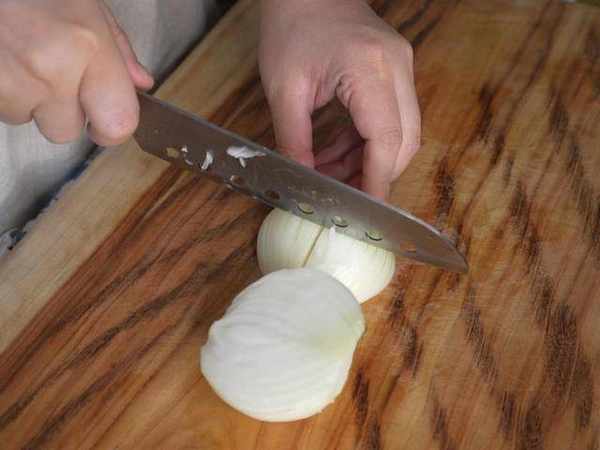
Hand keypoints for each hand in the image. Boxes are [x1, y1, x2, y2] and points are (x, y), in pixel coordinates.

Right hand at [0, 0, 152, 145]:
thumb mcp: (85, 2)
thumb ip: (118, 47)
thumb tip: (140, 83)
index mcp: (88, 45)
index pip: (118, 122)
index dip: (112, 130)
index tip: (104, 125)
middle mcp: (53, 68)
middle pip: (67, 131)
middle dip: (61, 112)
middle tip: (50, 74)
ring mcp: (13, 80)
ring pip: (28, 120)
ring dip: (27, 99)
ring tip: (20, 57)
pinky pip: (1, 109)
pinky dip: (3, 91)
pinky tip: (4, 59)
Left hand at [259, 0, 420, 198]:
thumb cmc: (290, 25)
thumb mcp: (284, 89)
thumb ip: (294, 140)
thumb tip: (304, 179)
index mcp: (369, 68)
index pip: (387, 138)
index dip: (378, 179)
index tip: (366, 208)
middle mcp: (396, 67)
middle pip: (405, 140)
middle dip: (376, 174)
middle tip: (343, 195)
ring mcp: (400, 66)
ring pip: (401, 132)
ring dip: (369, 160)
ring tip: (331, 175)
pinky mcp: (394, 69)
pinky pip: (391, 117)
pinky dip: (366, 141)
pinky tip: (337, 154)